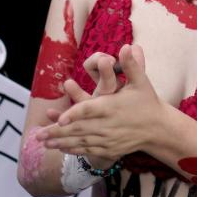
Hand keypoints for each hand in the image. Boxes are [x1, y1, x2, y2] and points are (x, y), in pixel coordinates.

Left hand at [38, 44, 164, 161]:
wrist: (158, 128)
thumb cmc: (147, 102)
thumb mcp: (141, 82)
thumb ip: (132, 65)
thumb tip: (127, 46)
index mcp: (112, 106)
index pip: (90, 110)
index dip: (75, 114)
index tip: (60, 118)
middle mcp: (108, 125)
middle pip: (79, 129)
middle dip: (57, 133)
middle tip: (37, 135)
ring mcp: (108, 139)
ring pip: (80, 141)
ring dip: (60, 142)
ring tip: (42, 143)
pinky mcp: (109, 149)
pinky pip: (88, 150)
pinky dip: (73, 149)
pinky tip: (60, 148)